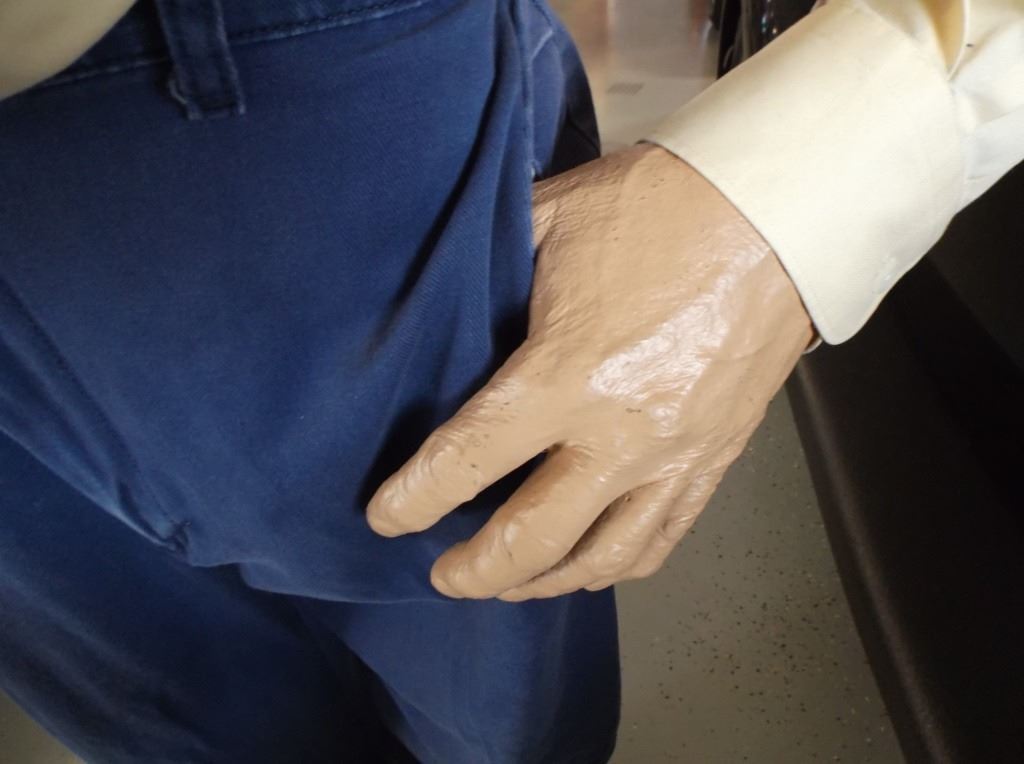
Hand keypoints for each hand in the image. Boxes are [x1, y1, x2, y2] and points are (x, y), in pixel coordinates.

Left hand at [367, 144, 813, 599]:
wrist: (777, 212)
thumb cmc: (662, 207)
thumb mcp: (550, 219)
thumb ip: (490, 268)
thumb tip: (443, 295)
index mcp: (568, 373)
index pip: (469, 459)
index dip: (415, 497)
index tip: (387, 517)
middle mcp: (622, 434)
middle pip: (534, 540)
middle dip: (474, 570)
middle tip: (442, 574)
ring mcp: (676, 455)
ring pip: (602, 558)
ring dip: (542, 583)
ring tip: (506, 584)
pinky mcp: (716, 457)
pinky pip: (662, 538)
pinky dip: (614, 563)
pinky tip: (587, 562)